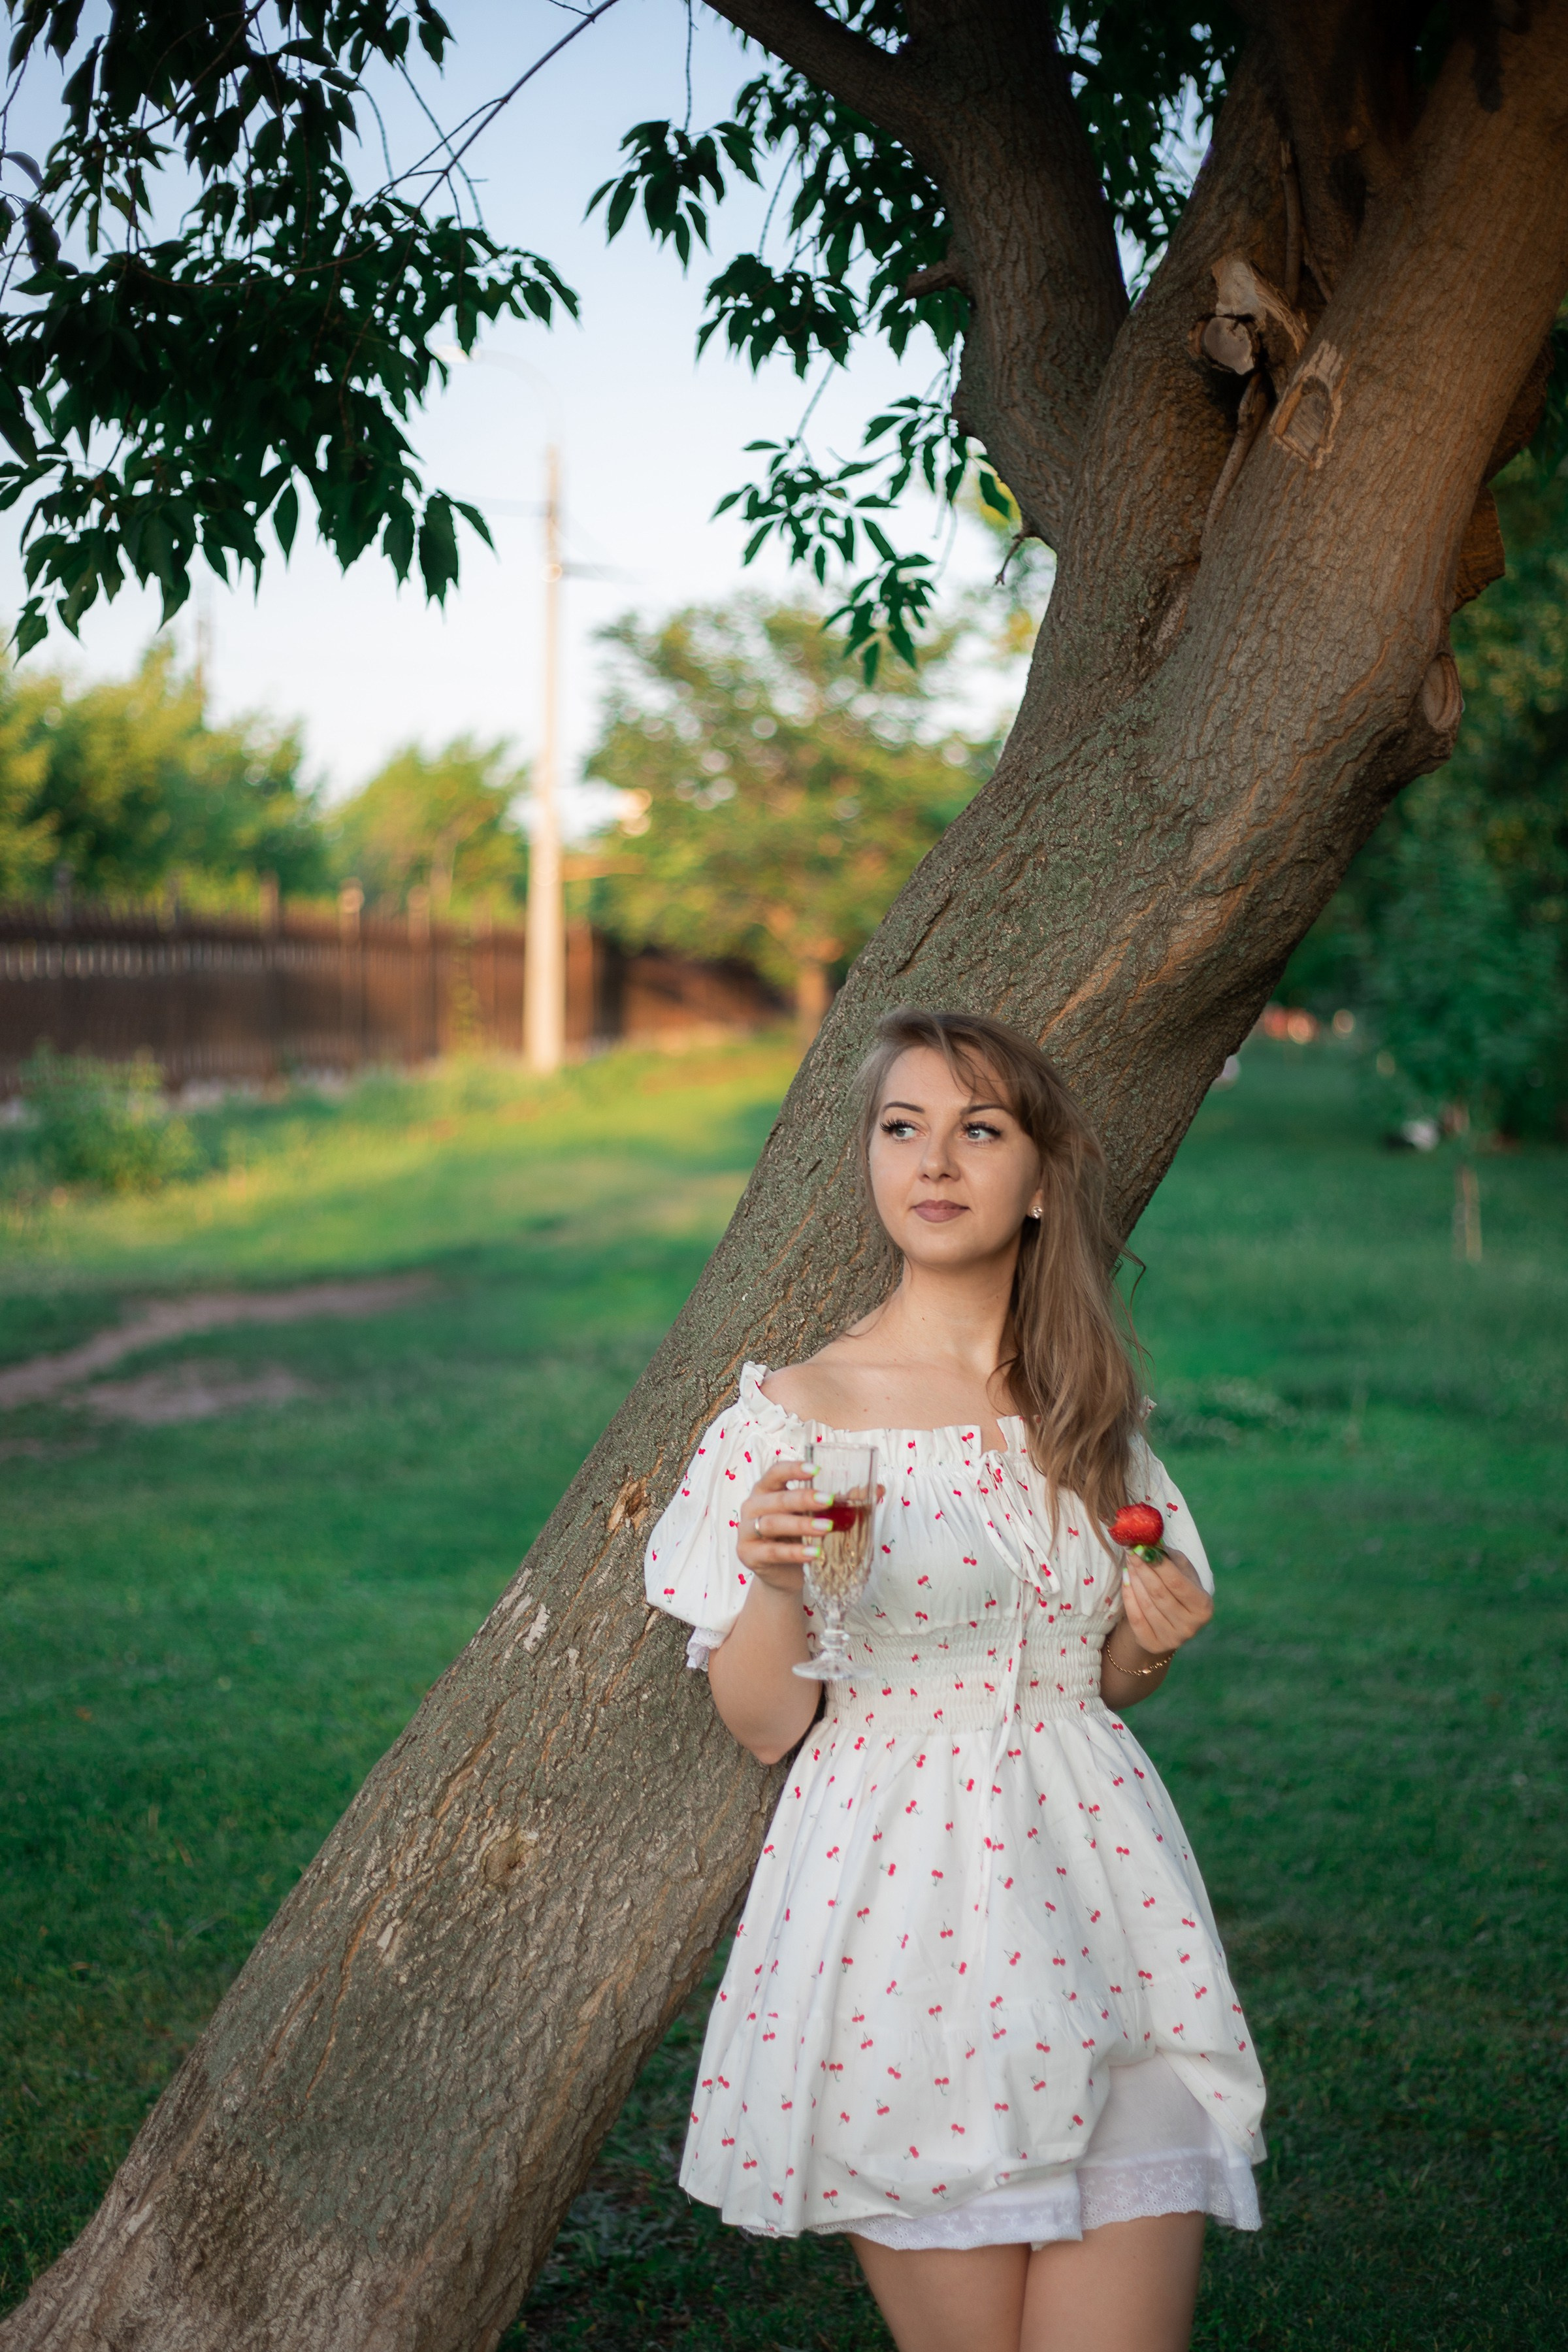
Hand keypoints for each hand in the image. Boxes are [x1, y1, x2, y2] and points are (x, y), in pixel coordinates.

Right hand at [737, 1459, 828, 1592]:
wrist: (783, 1574)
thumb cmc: (797, 1537)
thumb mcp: (813, 1515)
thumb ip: (839, 1502)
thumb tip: (877, 1489)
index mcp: (766, 1490)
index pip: (775, 1472)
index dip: (793, 1469)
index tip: (816, 1470)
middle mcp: (753, 1506)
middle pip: (777, 1499)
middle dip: (803, 1498)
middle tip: (829, 1501)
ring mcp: (747, 1531)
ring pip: (772, 1524)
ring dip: (801, 1525)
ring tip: (826, 1527)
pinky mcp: (749, 1554)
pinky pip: (773, 1552)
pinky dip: (795, 1553)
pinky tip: (815, 1554)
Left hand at [1116, 1545, 1212, 1660]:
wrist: (1171, 1623)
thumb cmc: (1179, 1591)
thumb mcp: (1184, 1573)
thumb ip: (1172, 1559)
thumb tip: (1152, 1543)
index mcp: (1203, 1606)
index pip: (1177, 1582)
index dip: (1158, 1564)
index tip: (1143, 1547)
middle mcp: (1190, 1626)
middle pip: (1159, 1593)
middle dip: (1143, 1569)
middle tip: (1131, 1552)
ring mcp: (1172, 1638)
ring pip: (1146, 1604)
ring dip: (1134, 1580)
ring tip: (1129, 1563)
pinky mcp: (1153, 1644)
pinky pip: (1136, 1618)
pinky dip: (1128, 1597)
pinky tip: (1126, 1581)